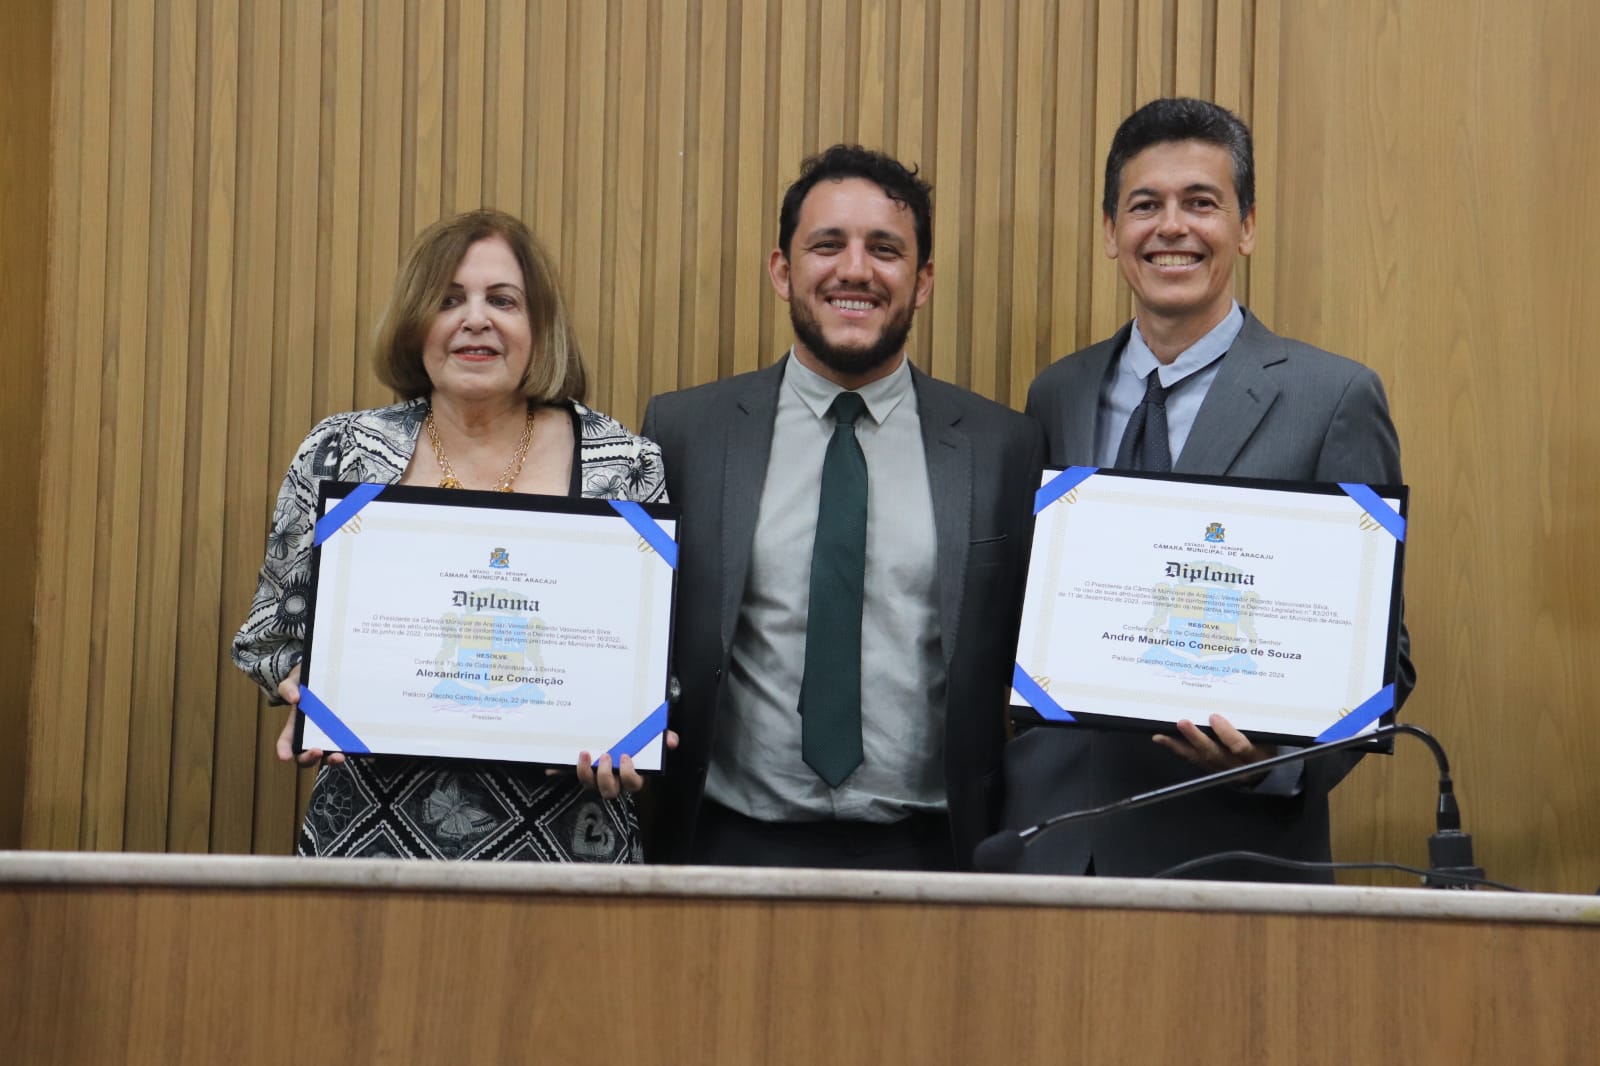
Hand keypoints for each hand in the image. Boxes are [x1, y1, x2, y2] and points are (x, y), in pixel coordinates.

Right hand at [274, 663, 345, 767]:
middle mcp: (310, 736)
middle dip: (309, 758)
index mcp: (295, 727)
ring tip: (339, 755)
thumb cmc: (306, 683)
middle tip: (317, 751)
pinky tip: (359, 748)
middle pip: (305, 756)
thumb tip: (294, 698)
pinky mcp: (344, 735)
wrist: (326, 678)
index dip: (284, 751)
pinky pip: (347, 747)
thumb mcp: (295, 681)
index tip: (284, 756)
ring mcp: (328, 737)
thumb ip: (288, 688)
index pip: (286, 742)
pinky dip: (352, 751)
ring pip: (327, 756)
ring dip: (332, 759)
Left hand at [564, 730, 678, 798]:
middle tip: (604, 756)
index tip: (625, 757)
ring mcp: (596, 779)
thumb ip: (661, 740)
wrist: (619, 739)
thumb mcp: (651, 742)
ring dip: (584, 773)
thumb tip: (672, 740)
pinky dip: (558, 771)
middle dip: (605, 776)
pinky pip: (568, 775)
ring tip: (584, 754)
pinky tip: (549, 767)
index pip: (633, 784)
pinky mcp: (581, 772)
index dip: (629, 774)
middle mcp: (614, 782)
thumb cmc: (637, 745)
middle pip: (609, 790)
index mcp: (631, 777)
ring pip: (589, 785)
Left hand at [1153, 714, 1269, 776]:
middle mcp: (1237, 768)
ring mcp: (1221, 771)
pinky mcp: (1209, 770)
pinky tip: (1162, 740)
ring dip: (1179, 745)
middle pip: (1215, 754)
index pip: (1240, 747)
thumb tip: (1239, 696)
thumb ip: (1254, 722)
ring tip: (1162, 735)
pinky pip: (1192, 760)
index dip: (1227, 734)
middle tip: (1182, 723)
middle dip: (1197, 739)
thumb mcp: (1268, 735)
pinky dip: (1176, 749)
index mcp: (1255, 757)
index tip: (1214, 717)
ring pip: (1199, 759)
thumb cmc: (1266, 745)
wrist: (1262, 771)